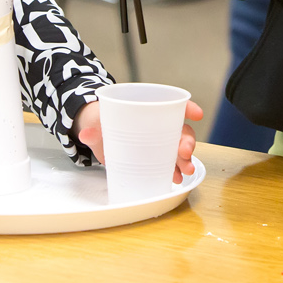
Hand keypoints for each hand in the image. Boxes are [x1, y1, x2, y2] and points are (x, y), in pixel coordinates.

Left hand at [76, 97, 204, 179]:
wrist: (96, 132)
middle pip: (180, 129)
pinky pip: (170, 162)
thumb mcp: (97, 121)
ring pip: (179, 148)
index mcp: (147, 108)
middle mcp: (158, 124)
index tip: (196, 114)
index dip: (187, 107)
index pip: (173, 104)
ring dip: (185, 159)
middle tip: (185, 153)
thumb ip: (93, 128)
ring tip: (184, 170)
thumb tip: (86, 134)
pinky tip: (176, 178)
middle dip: (187, 141)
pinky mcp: (153, 157)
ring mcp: (157, 141)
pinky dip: (174, 170)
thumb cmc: (102, 120)